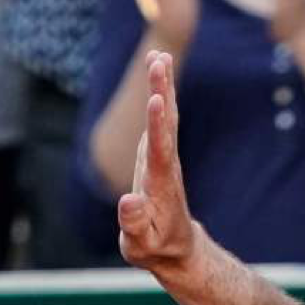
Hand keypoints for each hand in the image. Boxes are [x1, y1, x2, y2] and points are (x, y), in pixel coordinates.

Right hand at [116, 51, 203, 273]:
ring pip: (166, 117)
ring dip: (162, 86)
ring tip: (157, 56)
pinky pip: (161, 121)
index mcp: (160, 185)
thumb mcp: (140, 245)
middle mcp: (165, 165)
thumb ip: (135, 225)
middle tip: (158, 60)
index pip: (160, 150)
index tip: (156, 100)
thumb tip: (128, 200)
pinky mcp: (158, 156)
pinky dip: (159, 96)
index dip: (158, 126)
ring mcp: (163, 158)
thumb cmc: (155, 248)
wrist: (176, 248)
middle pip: (166, 123)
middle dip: (162, 92)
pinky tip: (157, 78)